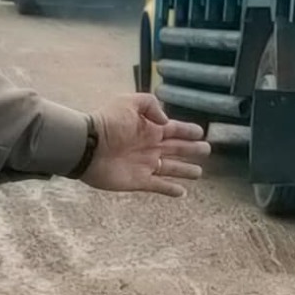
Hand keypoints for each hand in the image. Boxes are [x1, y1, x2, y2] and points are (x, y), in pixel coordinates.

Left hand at [79, 92, 209, 194]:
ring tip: (199, 173)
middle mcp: (150, 146)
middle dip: (192, 150)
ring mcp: (145, 164)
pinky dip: (170, 189)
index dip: (188, 131)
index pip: (174, 129)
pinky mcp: (139, 181)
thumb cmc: (107, 122)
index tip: (201, 132)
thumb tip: (166, 121)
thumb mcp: (129, 102)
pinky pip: (159, 186)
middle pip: (177, 149)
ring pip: (171, 169)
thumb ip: (150, 106)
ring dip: (185, 171)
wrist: (88, 146)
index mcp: (149, 128)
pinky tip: (182, 192)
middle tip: (207, 150)